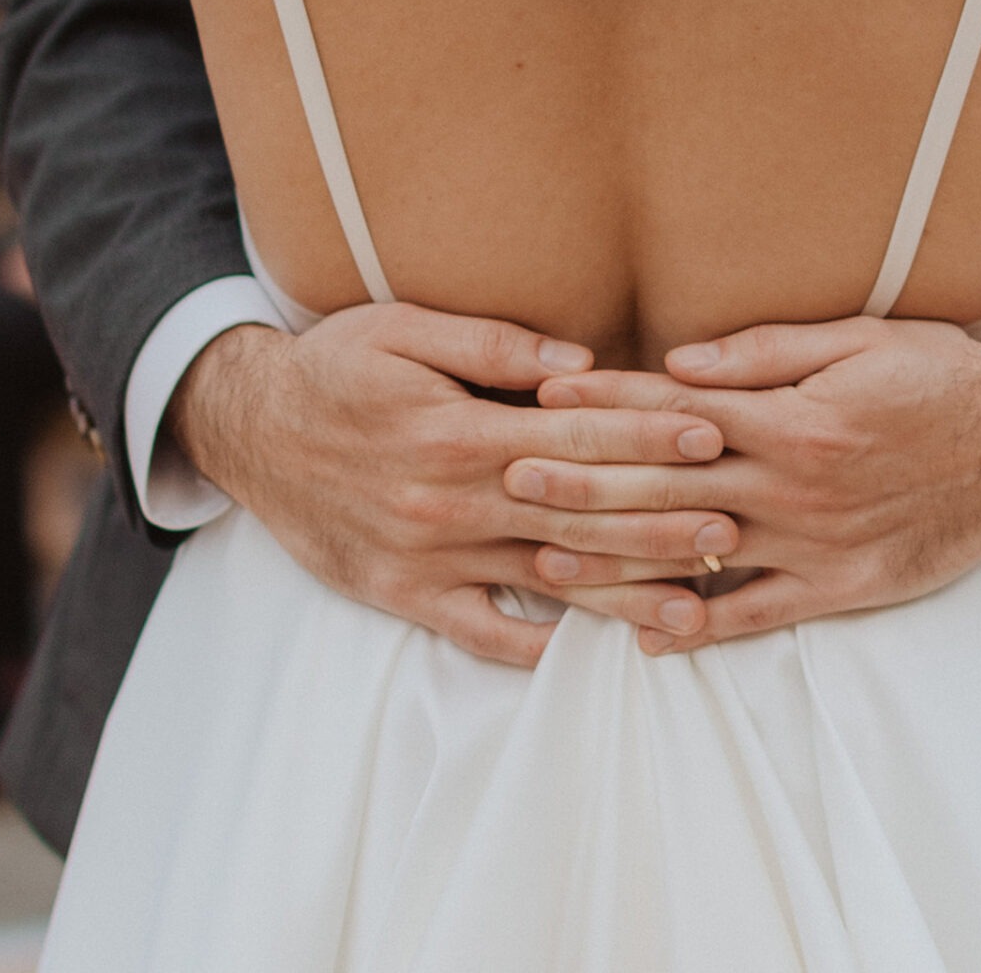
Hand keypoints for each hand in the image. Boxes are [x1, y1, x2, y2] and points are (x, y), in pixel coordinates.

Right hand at [168, 303, 738, 665]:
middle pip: (578, 516)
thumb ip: (492, 345)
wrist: (244, 430)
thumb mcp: (399, 330)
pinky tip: (596, 650)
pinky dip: (539, 645)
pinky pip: (482, 634)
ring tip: (696, 603)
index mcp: (456, 431)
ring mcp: (428, 558)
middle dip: (662, 519)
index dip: (649, 435)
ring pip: (545, 581)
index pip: (576, 437)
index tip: (714, 435)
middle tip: (736, 524)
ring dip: (624, 593)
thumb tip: (582, 365)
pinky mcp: (403, 595)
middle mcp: (450, 502)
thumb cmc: (332, 370)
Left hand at [518, 317, 980, 652]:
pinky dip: (704, 628)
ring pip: (700, 559)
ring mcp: (819, 544)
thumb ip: (763, 354)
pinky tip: (646, 637)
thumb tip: (676, 363)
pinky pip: (761, 615)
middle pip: (668, 487)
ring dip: (619, 563)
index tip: (540, 404)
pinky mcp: (845, 588)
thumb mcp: (858, 340)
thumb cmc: (938, 375)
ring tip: (546, 566)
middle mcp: (797, 486)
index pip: (675, 413)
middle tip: (508, 482)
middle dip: (583, 484)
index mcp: (794, 418)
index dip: (603, 408)